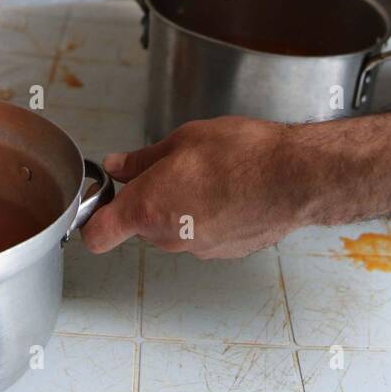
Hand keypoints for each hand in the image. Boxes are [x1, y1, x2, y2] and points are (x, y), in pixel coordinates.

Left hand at [81, 117, 318, 257]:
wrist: (296, 178)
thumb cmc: (242, 155)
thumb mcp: (184, 140)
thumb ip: (143, 159)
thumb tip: (120, 166)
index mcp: (148, 208)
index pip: (97, 236)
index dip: (94, 217)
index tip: (105, 197)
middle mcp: (169, 237)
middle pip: (141, 226)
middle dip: (149, 200)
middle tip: (171, 168)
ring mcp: (199, 249)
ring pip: (174, 229)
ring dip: (181, 207)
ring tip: (209, 175)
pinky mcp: (226, 251)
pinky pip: (204, 233)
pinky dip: (209, 216)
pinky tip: (230, 190)